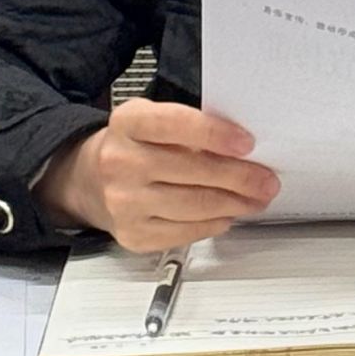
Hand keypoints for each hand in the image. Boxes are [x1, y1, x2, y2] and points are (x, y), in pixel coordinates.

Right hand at [39, 99, 278, 252]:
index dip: (216, 134)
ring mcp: (124, 202)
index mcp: (128, 122)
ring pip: (195, 206)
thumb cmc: (133, 146)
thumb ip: (190, 129)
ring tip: (254, 199)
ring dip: (235, 204)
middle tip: (266, 180)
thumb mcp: (152, 121)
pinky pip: (186, 232)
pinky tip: (226, 215)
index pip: (176, 124)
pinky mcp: (133, 234)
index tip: (248, 143)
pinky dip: (213, 224)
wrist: (89, 180)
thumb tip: (244, 151)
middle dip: (240, 177)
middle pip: (194, 171)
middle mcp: (121, 162)